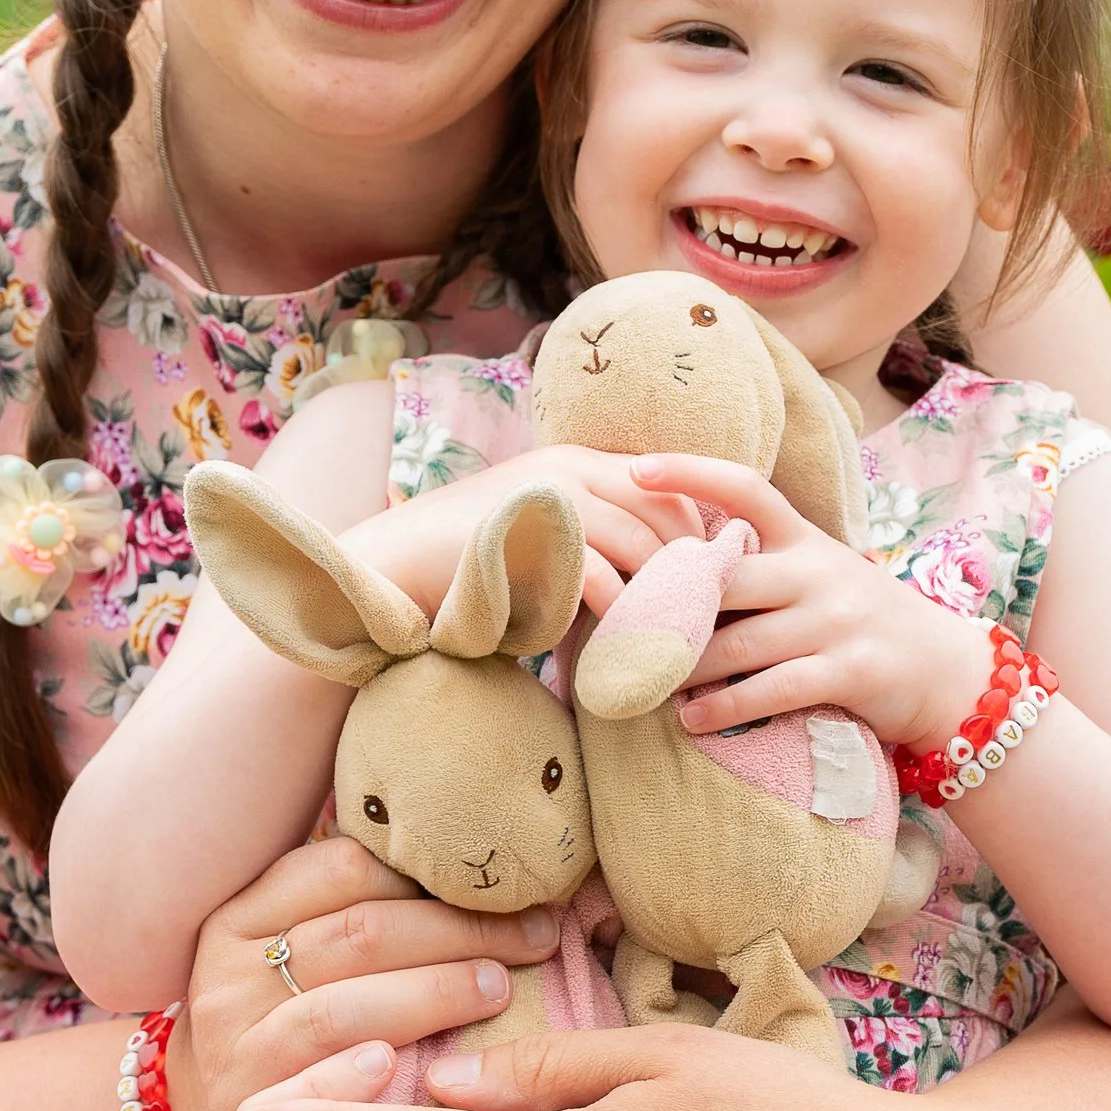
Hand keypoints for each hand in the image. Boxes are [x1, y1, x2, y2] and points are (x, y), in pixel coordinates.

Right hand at [167, 838, 566, 1110]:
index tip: (500, 888)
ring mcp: (239, 1048)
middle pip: (359, 934)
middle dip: (458, 931)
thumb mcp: (285, 957)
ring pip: (343, 1007)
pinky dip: (354, 1076)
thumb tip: (468, 868)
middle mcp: (231, 976)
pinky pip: (309, 1090)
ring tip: (499, 987)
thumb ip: (349, 912)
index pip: (342, 870)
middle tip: (530, 936)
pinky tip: (401, 1066)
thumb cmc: (276, 1026)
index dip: (429, 876)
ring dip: (433, 993)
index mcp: (241, 917)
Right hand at [349, 444, 705, 622]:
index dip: (699, 539)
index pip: (668, 492)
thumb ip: (596, 543)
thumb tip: (660, 584)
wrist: (395, 565)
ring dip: (666, 597)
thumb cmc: (476, 564)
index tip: (714, 588)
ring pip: (640, 545)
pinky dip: (622, 616)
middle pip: (665, 514)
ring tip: (681, 643)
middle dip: (693, 571)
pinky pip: (600, 577)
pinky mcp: (530, 537)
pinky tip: (632, 648)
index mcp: (579, 462)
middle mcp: (570, 469)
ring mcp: (548, 499)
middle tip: (709, 623)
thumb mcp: (545, 538)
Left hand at [631, 454, 992, 746]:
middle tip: (617, 625)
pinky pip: (771, 690)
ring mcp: (837, 621)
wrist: (946, 671)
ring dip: (683, 668)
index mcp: (806, 538)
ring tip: (644, 683)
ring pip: (738, 644)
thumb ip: (762, 566)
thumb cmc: (859, 621)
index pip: (745, 487)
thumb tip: (674, 569)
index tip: (635, 469)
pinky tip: (692, 720)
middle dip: (667, 605)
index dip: (690, 471)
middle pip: (725, 578)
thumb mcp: (819, 576)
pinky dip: (724, 708)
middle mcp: (819, 571)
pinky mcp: (849, 671)